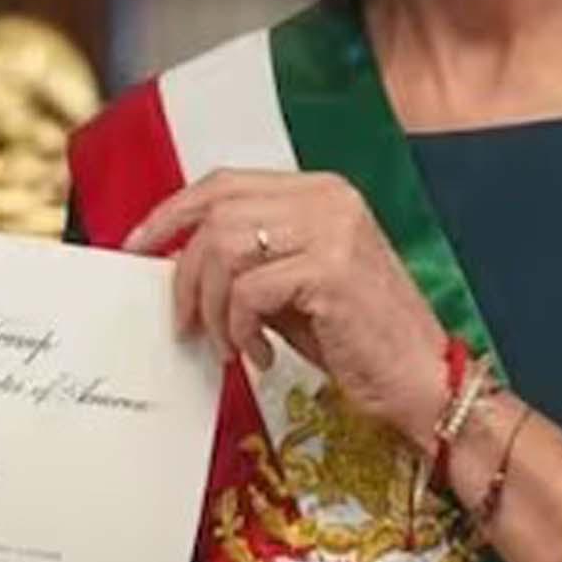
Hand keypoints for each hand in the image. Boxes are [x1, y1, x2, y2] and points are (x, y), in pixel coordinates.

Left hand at [123, 169, 454, 438]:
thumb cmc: (360, 339)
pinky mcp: (331, 271)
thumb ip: (249, 262)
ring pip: (225, 249)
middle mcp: (328, 199)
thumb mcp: (295, 288)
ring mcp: (333, 230)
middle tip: (184, 320)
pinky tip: (262, 356)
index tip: (138, 244)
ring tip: (229, 345)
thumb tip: (180, 263)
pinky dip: (241, 330)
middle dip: (185, 273)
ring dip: (213, 307)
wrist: (423, 379)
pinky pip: (250, 292)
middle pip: (216, 214)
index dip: (173, 210)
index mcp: (321, 192)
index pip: (225, 182)